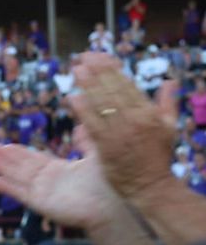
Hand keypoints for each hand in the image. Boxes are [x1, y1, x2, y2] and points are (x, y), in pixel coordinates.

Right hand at [0, 126, 118, 230]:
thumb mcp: (96, 156)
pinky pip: (21, 193)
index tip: (5, 145)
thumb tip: (80, 126)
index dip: (19, 152)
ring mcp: (44, 193)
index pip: (34, 159)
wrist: (108, 206)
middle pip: (22, 167)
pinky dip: (8, 188)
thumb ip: (86, 141)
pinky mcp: (41, 203)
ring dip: (3, 169)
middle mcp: (49, 181)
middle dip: (6, 158)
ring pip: (18, 178)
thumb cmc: (106, 184)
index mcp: (60, 170)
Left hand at [68, 52, 177, 199]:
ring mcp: (121, 134)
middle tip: (82, 58)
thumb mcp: (169, 128)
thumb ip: (168, 103)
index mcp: (149, 114)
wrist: (151, 187)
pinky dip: (83, 110)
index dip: (111, 70)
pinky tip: (73, 98)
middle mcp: (136, 120)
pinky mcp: (107, 147)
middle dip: (97, 72)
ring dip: (88, 85)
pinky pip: (93, 125)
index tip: (99, 57)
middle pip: (113, 91)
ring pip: (102, 104)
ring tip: (76, 70)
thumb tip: (171, 81)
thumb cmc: (158, 157)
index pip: (127, 86)